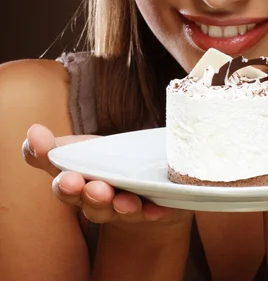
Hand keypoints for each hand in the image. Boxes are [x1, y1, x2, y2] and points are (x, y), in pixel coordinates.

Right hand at [22, 124, 190, 227]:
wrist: (145, 187)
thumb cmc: (104, 165)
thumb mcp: (79, 151)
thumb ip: (54, 147)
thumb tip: (32, 132)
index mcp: (77, 184)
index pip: (64, 185)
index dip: (63, 183)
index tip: (65, 177)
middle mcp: (97, 201)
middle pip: (89, 202)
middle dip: (89, 195)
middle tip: (91, 187)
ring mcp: (123, 207)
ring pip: (117, 210)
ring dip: (119, 205)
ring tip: (124, 200)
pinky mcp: (149, 209)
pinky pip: (151, 212)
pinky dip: (152, 211)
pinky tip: (158, 208)